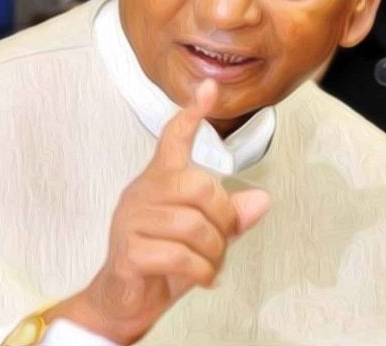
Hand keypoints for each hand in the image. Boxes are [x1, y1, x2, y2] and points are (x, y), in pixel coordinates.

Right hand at [44, 79, 269, 343]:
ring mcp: (132, 219)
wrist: (124, 298)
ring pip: (192, 225)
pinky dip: (201, 272)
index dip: (192, 113)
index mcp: (161, 179)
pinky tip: (201, 278)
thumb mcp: (203, 236)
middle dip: (223, 219)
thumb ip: (229, 216)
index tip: (210, 88)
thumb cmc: (164, 258)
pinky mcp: (128, 250)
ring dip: (213, 253)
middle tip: (222, 241)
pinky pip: (179, 256)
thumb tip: (261, 200)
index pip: (173, 137)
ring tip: (210, 265)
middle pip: (199, 186)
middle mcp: (144, 191)